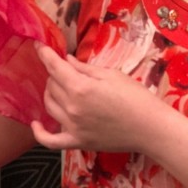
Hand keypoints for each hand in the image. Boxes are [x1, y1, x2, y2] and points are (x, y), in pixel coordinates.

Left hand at [31, 46, 162, 152]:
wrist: (150, 128)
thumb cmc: (136, 98)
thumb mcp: (112, 75)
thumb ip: (85, 68)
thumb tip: (66, 60)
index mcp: (81, 87)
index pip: (54, 67)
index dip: (44, 54)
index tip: (39, 45)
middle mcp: (72, 108)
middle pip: (51, 85)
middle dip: (55, 73)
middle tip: (64, 69)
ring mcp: (73, 127)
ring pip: (49, 106)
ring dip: (51, 93)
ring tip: (60, 87)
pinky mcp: (77, 142)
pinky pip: (50, 141)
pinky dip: (40, 133)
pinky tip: (36, 123)